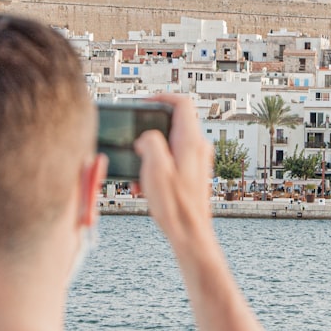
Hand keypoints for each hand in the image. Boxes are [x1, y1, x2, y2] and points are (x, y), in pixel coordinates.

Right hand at [134, 95, 212, 243]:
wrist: (190, 233)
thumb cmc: (175, 204)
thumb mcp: (155, 168)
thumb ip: (150, 142)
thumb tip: (146, 137)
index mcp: (190, 141)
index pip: (182, 104)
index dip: (162, 98)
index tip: (144, 103)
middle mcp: (197, 147)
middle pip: (172, 124)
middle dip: (149, 132)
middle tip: (133, 141)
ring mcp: (196, 160)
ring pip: (169, 145)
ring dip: (150, 155)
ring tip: (137, 172)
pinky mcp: (192, 173)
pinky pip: (171, 161)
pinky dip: (156, 168)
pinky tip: (144, 186)